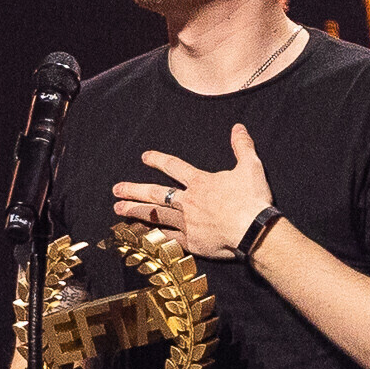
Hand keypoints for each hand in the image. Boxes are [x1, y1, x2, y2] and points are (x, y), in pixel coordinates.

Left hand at [111, 122, 273, 258]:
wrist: (253, 229)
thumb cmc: (253, 198)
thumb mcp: (251, 166)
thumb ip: (242, 146)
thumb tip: (238, 127)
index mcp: (201, 182)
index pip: (174, 167)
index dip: (158, 160)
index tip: (144, 157)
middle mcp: (188, 201)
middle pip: (155, 193)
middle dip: (133, 189)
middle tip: (116, 189)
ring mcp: (187, 222)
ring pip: (155, 215)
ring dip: (135, 211)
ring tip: (117, 209)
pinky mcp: (191, 241)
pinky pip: (166, 238)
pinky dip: (152, 236)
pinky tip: (139, 235)